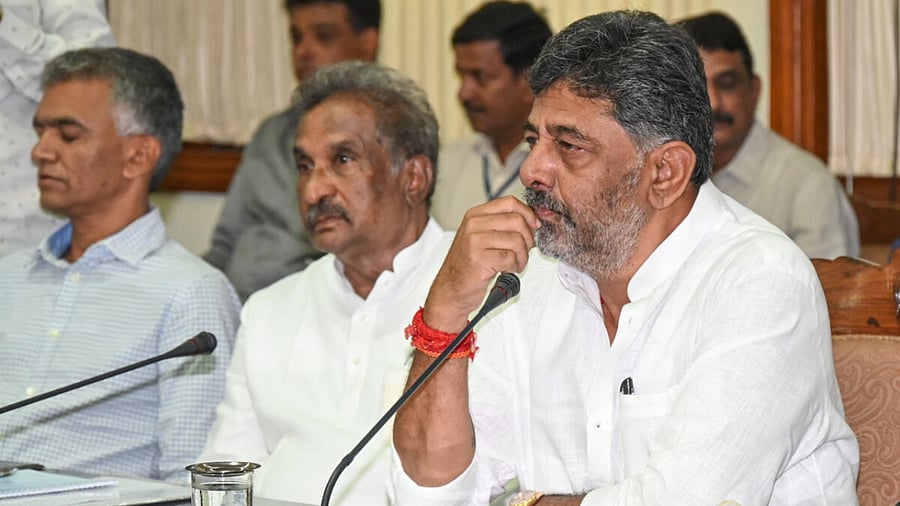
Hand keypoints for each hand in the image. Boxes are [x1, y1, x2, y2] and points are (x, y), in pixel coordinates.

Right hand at [424, 196, 538, 331]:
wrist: (450, 289)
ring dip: (522, 256)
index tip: (534, 226)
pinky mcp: (478, 259)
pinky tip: (507, 270)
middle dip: (528, 239)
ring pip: (516, 240)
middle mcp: (473, 225)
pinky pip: (510, 258)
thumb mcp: (482, 238)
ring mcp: (474, 241)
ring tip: (515, 263)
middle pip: (516, 221)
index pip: (509, 202)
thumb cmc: (468, 265)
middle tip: (523, 251)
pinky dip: (514, 266)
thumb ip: (501, 226)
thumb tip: (531, 221)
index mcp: (475, 215)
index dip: (528, 214)